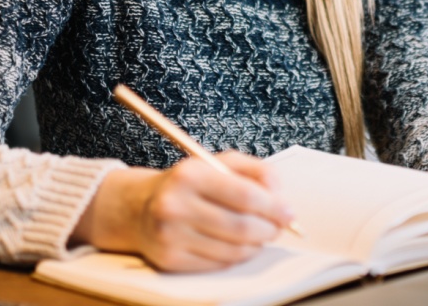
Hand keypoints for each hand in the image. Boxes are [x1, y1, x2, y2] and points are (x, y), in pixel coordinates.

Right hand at [71, 151, 294, 271]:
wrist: (138, 207)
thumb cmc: (188, 184)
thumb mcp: (218, 163)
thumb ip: (255, 170)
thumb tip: (280, 194)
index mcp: (190, 174)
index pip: (245, 195)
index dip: (274, 207)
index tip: (288, 213)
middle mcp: (176, 205)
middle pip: (242, 226)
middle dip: (269, 229)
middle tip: (278, 227)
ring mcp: (171, 235)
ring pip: (233, 250)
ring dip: (256, 245)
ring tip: (259, 235)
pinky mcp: (169, 259)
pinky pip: (218, 263)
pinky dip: (236, 256)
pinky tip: (237, 245)